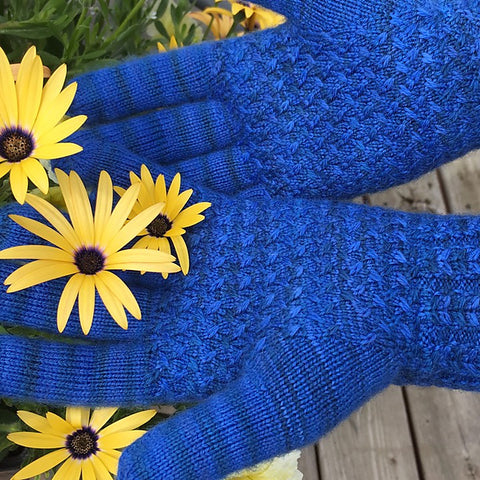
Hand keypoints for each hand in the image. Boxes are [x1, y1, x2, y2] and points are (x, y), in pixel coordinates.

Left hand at [1, 171, 478, 478]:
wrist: (383, 296)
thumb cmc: (332, 362)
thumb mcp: (266, 411)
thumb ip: (197, 444)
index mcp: (179, 365)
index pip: (89, 372)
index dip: (34, 366)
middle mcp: (177, 314)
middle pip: (90, 304)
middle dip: (35, 289)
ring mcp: (194, 265)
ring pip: (114, 248)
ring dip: (68, 231)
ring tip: (18, 208)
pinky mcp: (217, 223)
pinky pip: (156, 206)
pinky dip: (121, 189)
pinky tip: (83, 170)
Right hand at [67, 0, 479, 198]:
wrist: (446, 78)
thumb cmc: (389, 30)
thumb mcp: (314, 2)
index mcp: (251, 66)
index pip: (172, 82)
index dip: (125, 92)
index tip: (79, 104)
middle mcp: (256, 115)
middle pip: (179, 131)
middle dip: (129, 143)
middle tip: (79, 160)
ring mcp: (277, 154)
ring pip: (206, 170)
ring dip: (162, 182)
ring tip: (112, 197)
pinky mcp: (303, 187)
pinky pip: (245, 201)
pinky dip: (210, 209)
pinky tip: (174, 220)